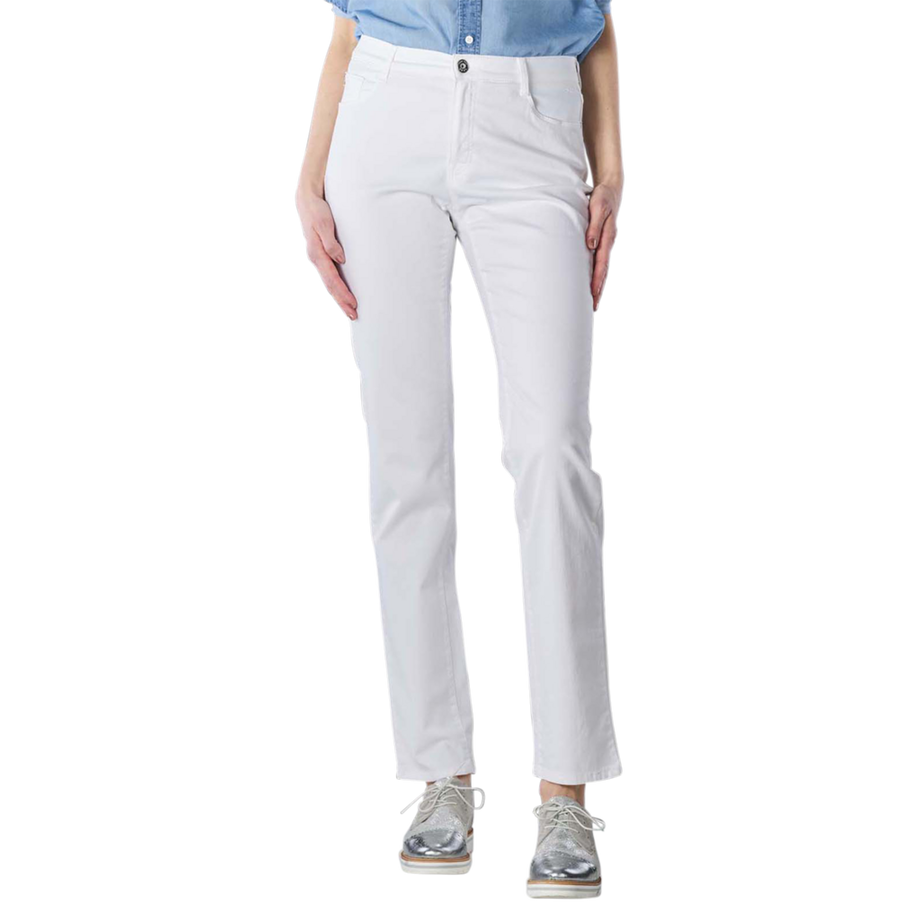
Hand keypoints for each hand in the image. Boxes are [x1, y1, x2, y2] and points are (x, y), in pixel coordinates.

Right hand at [295, 188, 356, 319]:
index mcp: (316, 254)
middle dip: (342, 302)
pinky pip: (329, 277)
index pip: (332, 279)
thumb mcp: (324, 222)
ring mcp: (318, 259)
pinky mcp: (322, 256)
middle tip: (354, 316)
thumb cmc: (317, 210)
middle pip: (330, 286)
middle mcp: (316, 259)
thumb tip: (340, 258)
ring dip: (339, 298)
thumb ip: (331, 241)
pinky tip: (342, 294)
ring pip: (329, 284)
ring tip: (350, 310)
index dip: (343, 293)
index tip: (353, 305)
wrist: (307, 201)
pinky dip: (336, 288)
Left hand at [586, 180, 622, 311]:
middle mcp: (608, 244)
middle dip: (598, 290)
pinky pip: (600, 263)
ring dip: (598, 286)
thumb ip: (594, 225)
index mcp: (607, 237)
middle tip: (592, 308)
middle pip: (603, 272)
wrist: (611, 190)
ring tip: (592, 303)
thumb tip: (590, 244)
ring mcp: (606, 245)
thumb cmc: (602, 198)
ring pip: (603, 270)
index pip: (601, 264)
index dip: (597, 280)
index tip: (593, 294)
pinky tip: (592, 285)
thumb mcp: (597, 207)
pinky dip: (597, 275)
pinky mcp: (603, 244)